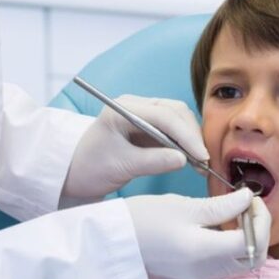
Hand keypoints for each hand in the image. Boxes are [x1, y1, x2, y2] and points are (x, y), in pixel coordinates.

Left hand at [62, 95, 207, 201]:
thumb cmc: (90, 167)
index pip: (164, 115)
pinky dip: (185, 143)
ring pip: (178, 119)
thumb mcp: (120, 166)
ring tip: (200, 164)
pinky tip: (192, 160)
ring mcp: (143, 114)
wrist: (74, 173)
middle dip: (192, 135)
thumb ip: (153, 161)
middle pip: (175, 112)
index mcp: (124, 108)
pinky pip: (174, 130)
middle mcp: (136, 105)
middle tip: (203, 161)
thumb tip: (184, 160)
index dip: (186, 135)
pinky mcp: (149, 127)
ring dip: (191, 139)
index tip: (200, 156)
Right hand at [125, 188, 270, 278]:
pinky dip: (228, 248)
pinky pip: (222, 267)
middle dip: (258, 231)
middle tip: (247, 205)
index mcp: (203, 252)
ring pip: (239, 264)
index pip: (253, 242)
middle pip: (253, 259)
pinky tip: (215, 227)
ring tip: (230, 213)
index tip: (251, 198)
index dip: (261, 219)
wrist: (108, 245)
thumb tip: (248, 199)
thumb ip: (220, 206)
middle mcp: (204, 273)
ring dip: (244, 239)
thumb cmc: (140, 219)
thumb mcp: (181, 206)